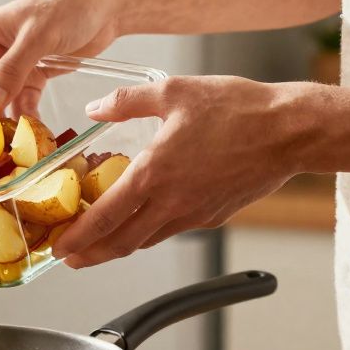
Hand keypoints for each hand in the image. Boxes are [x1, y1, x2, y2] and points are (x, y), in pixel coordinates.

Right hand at [0, 0, 122, 138]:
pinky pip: (22, 103)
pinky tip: (32, 134)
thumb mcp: (38, 36)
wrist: (106, 7)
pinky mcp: (33, 77)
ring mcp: (12, 66)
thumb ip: (13, 68)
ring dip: (0, 123)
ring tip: (7, 146)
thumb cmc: (68, 8)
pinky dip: (25, 118)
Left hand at [53, 76, 310, 267]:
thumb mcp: (173, 92)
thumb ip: (126, 102)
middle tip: (70, 257)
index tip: (58, 248)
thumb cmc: (238, 109)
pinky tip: (144, 220)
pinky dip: (149, 232)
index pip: (104, 218)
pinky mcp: (213, 216)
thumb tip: (94, 108)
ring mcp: (194, 214)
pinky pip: (171, 230)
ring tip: (100, 243)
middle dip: (91, 255)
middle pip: (121, 243)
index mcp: (154, 175)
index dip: (78, 238)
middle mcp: (171, 203)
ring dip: (119, 246)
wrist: (291, 131)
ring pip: (146, 240)